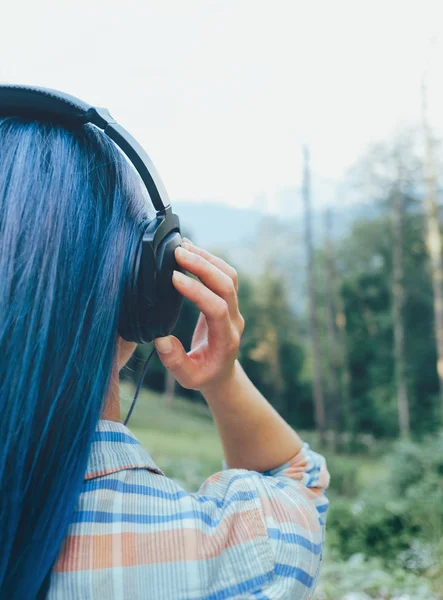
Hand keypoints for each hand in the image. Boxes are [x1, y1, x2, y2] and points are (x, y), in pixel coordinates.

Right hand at [154, 240, 244, 392]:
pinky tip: (190, 251)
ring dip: (207, 258)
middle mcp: (235, 320)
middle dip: (203, 266)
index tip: (174, 277)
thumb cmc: (203, 375)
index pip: (216, 308)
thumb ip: (175, 361)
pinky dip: (209, 260)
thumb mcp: (187, 377)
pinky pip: (225, 274)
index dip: (197, 291)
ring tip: (182, 246)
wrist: (222, 373)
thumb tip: (161, 338)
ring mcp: (235, 308)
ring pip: (229, 275)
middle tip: (178, 252)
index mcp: (225, 339)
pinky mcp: (229, 300)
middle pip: (227, 285)